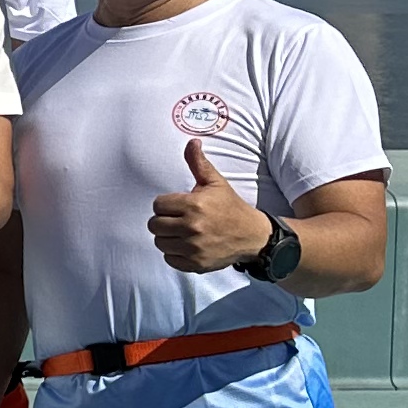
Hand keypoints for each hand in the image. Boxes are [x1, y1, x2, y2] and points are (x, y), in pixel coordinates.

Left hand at [149, 138, 271, 273]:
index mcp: (194, 205)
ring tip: (182, 232)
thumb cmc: (230, 207)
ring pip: (160, 242)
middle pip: (154, 225)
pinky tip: (187, 246)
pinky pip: (170, 260)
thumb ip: (199, 163)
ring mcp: (194, 248)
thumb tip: (192, 142)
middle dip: (164, 220)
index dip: (166, 204)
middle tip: (179, 219)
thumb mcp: (216, 183)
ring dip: (168, 238)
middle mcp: (192, 228)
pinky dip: (175, 254)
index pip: (158, 205)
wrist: (253, 236)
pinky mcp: (196, 264)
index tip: (178, 206)